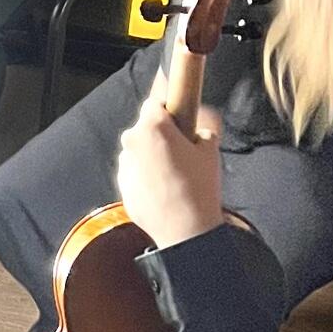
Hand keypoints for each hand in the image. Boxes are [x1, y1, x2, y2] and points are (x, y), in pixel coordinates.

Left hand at [116, 97, 223, 250]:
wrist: (185, 228)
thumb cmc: (198, 188)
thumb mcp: (210, 151)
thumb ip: (202, 130)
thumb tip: (200, 130)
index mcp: (154, 126)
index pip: (155, 102)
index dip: (168, 108)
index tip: (176, 115)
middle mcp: (133, 141)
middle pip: (145, 127)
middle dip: (161, 134)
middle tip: (181, 149)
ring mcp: (125, 164)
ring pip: (139, 150)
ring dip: (152, 155)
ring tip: (174, 173)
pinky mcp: (122, 184)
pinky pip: (135, 171)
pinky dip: (146, 174)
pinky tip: (164, 187)